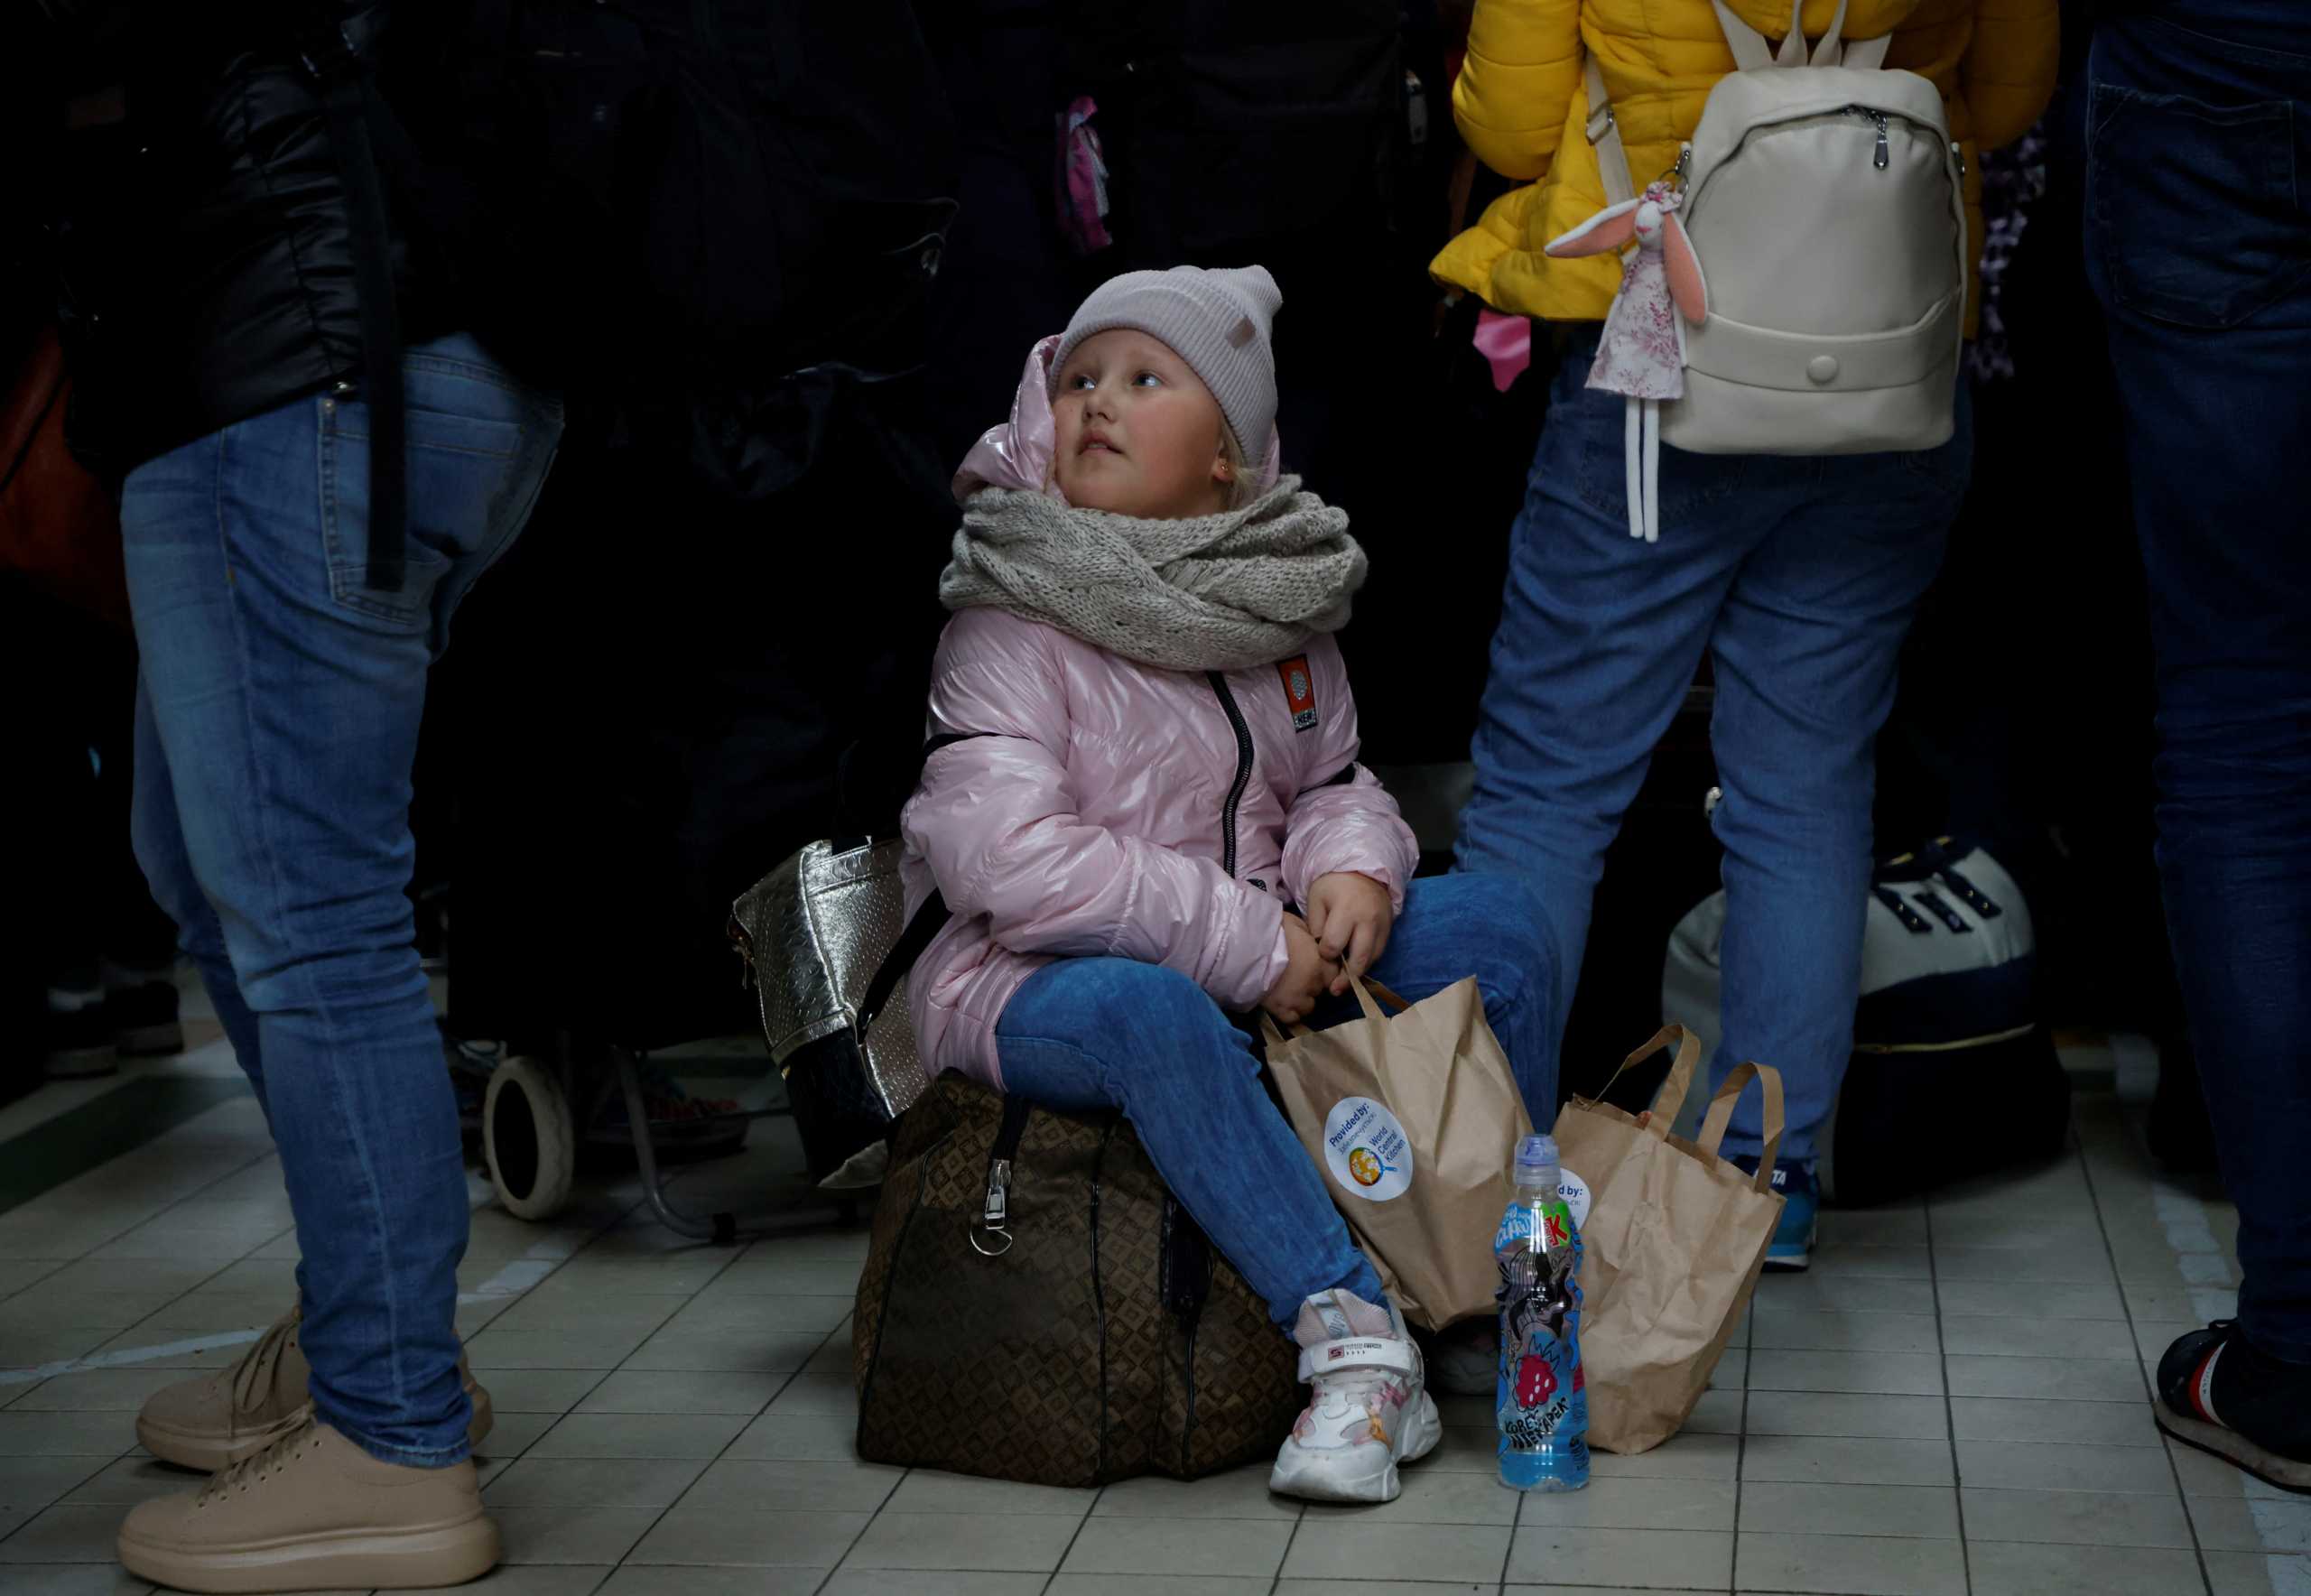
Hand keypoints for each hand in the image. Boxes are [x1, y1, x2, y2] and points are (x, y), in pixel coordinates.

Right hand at [1262, 913, 1341, 1024]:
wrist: (1245, 946)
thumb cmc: (1271, 930)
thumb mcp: (1297, 925)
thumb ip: (1309, 939)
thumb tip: (1312, 943)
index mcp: (1320, 962)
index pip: (1333, 974)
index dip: (1324, 971)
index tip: (1315, 968)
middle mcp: (1313, 983)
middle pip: (1320, 990)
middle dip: (1312, 984)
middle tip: (1298, 977)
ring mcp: (1297, 998)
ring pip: (1308, 1007)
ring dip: (1302, 1000)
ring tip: (1290, 992)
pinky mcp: (1280, 1009)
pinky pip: (1292, 1019)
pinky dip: (1289, 1013)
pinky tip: (1282, 1004)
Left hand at [1305, 873, 1394, 996]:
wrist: (1364, 871)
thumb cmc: (1334, 885)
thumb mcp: (1317, 899)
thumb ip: (1315, 926)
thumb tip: (1319, 954)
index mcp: (1347, 910)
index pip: (1334, 944)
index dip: (1325, 953)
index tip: (1321, 951)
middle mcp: (1369, 921)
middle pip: (1359, 958)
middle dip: (1346, 978)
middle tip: (1333, 990)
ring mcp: (1382, 927)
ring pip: (1372, 959)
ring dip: (1358, 974)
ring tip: (1343, 985)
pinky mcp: (1389, 931)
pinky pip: (1379, 953)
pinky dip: (1366, 963)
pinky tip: (1355, 969)